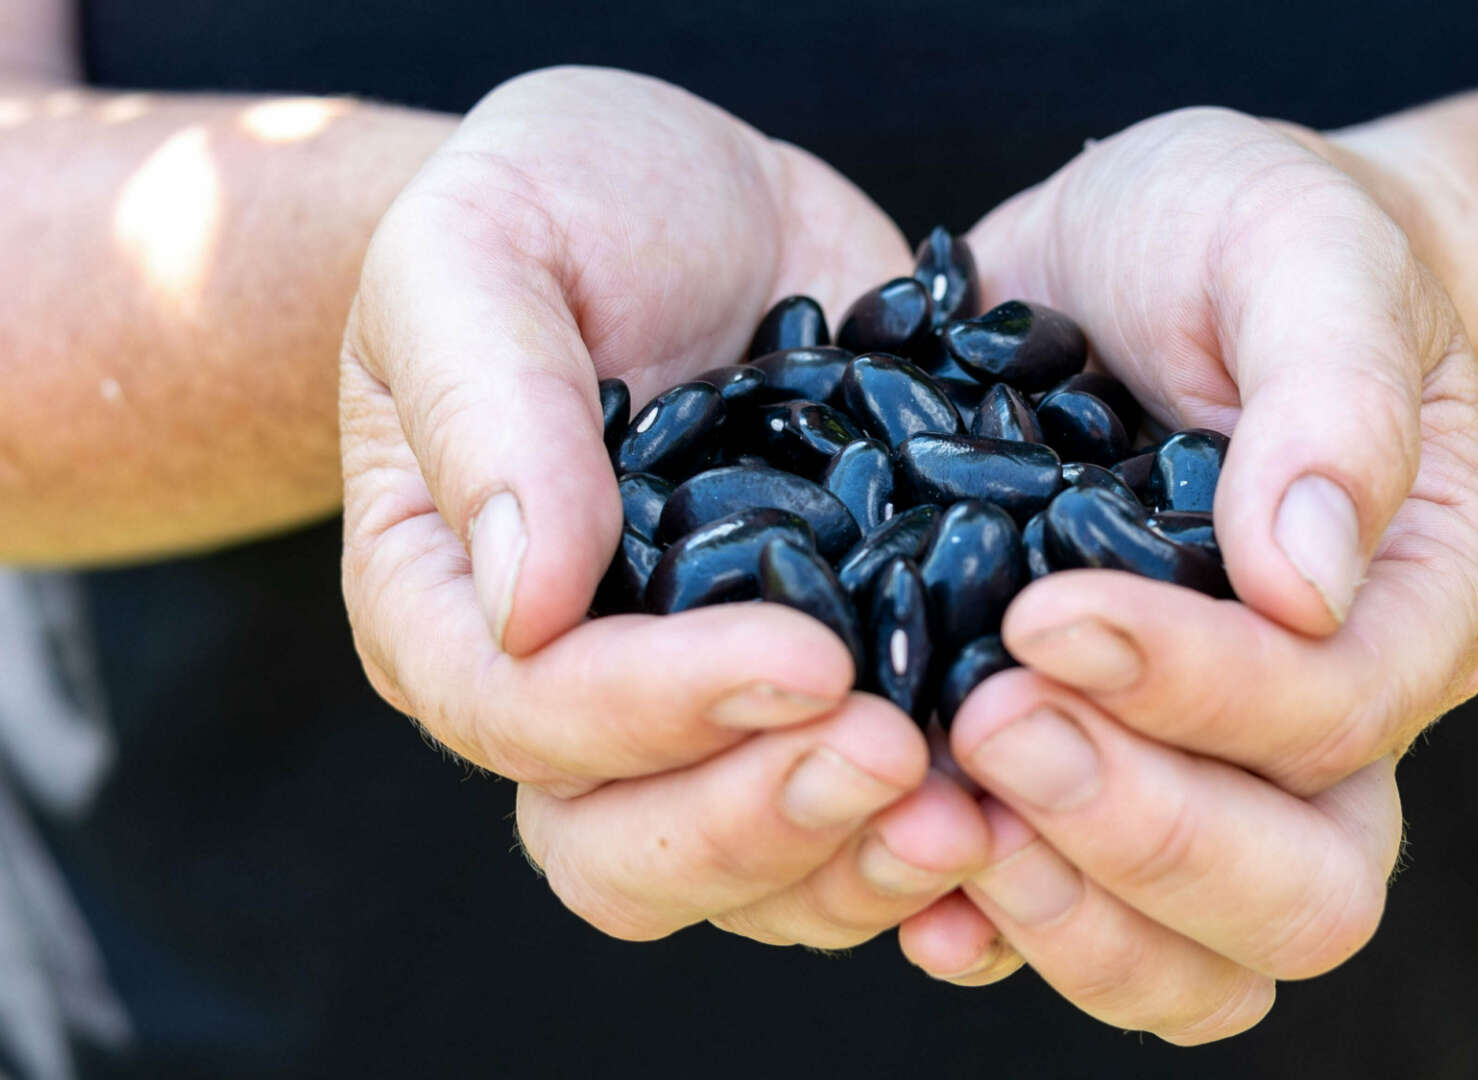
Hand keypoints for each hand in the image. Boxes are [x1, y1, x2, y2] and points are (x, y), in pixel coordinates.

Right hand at [340, 68, 986, 948]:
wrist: (704, 207)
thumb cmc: (561, 204)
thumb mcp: (488, 248)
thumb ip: (490, 405)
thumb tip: (528, 603)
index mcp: (454, 604)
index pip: (523, 717)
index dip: (651, 714)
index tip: (804, 654)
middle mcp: (571, 697)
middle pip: (626, 850)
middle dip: (764, 821)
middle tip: (900, 756)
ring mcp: (706, 717)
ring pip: (753, 879)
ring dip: (860, 863)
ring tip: (977, 809)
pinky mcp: (826, 703)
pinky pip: (859, 833)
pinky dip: (935, 850)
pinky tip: (1023, 817)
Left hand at [897, 108, 1477, 1040]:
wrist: (1160, 259)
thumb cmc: (1249, 235)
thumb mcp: (1300, 247)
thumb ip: (1330, 391)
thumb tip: (1303, 584)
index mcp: (1412, 605)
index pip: (1336, 715)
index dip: (1199, 690)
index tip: (1050, 615)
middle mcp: (1332, 727)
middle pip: (1299, 897)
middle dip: (1139, 831)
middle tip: (984, 722)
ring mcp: (1215, 777)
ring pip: (1197, 966)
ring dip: (1062, 914)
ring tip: (932, 815)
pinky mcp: (1099, 780)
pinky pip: (1075, 928)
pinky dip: (991, 924)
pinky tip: (899, 860)